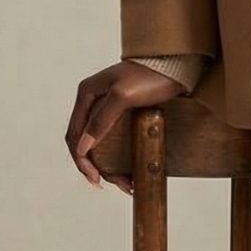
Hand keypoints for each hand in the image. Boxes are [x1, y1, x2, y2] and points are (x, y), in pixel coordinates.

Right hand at [65, 60, 185, 194]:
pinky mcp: (123, 114)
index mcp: (87, 94)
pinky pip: (115, 140)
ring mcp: (108, 108)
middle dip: (98, 167)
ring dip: (110, 166)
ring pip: (101, 145)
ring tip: (127, 183)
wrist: (177, 66)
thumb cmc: (151, 76)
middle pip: (86, 143)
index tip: (96, 178)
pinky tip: (130, 170)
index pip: (74, 134)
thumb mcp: (123, 96)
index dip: (82, 160)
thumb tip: (82, 146)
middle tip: (116, 184)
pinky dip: (119, 157)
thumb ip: (101, 119)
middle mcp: (94, 101)